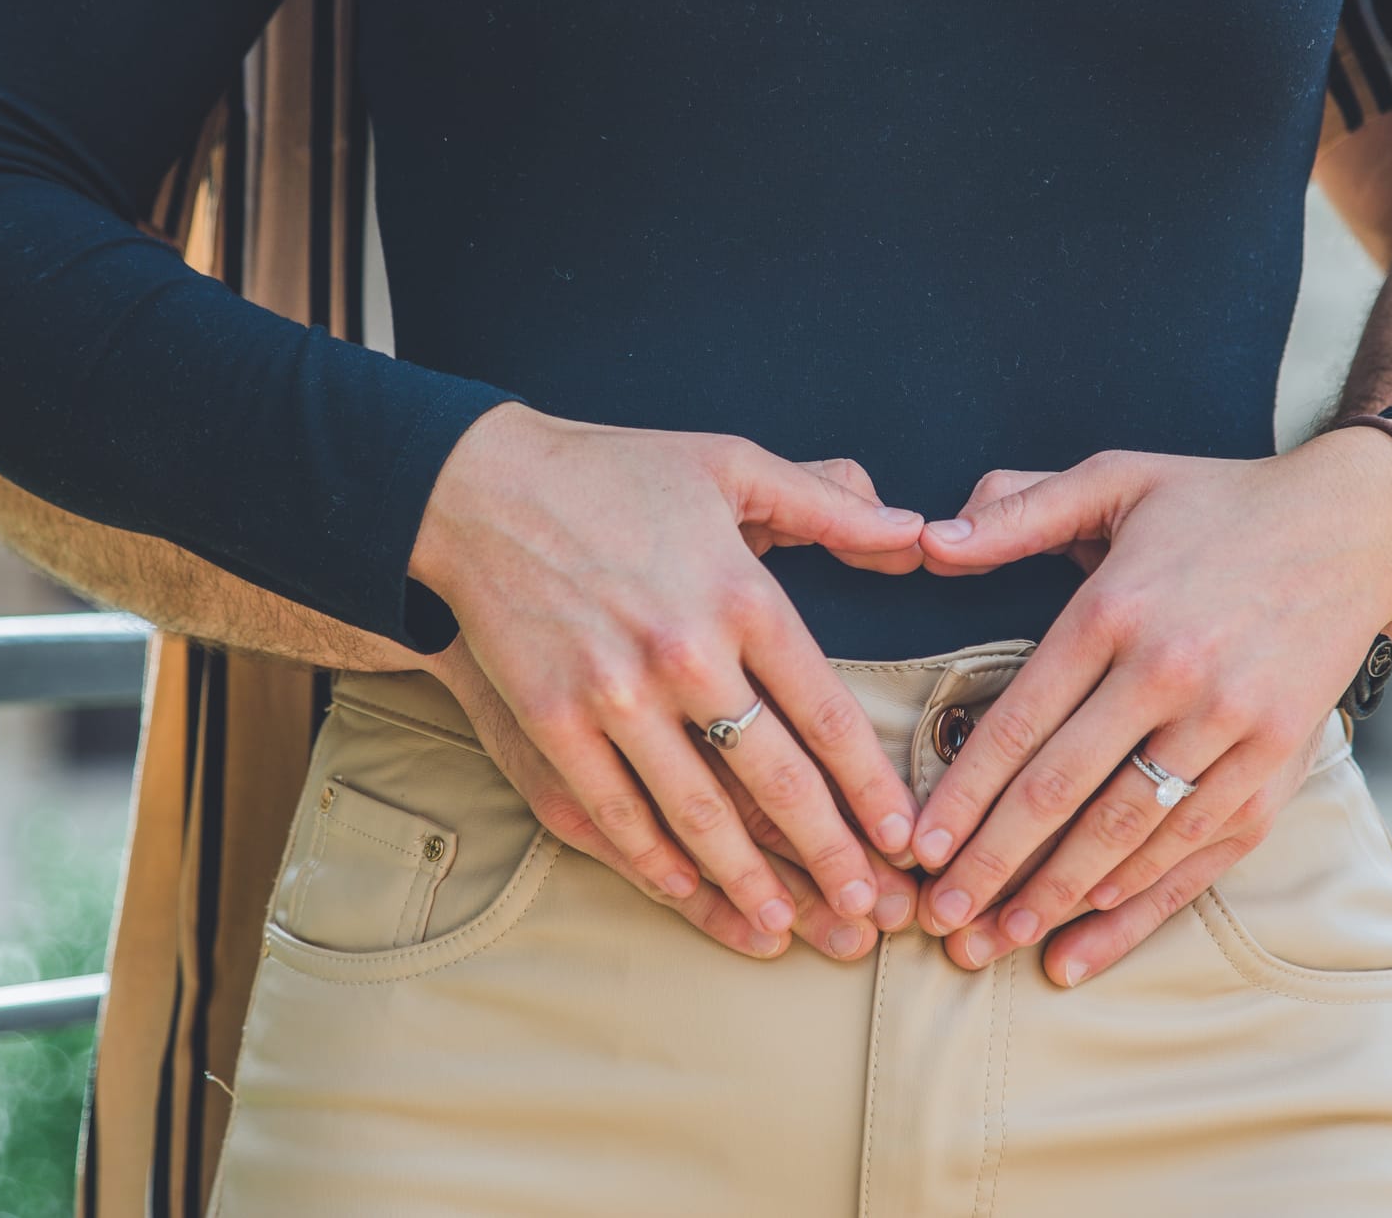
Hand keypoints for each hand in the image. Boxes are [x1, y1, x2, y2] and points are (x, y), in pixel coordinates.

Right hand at [411, 403, 925, 940]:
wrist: (477, 486)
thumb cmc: (611, 473)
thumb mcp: (729, 465)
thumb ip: (827, 503)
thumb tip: (915, 532)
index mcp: (741, 595)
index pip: (826, 712)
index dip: (870, 785)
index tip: (900, 835)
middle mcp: (686, 652)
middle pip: (778, 778)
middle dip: (830, 855)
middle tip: (870, 909)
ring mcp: (614, 694)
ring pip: (699, 813)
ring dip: (751, 881)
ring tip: (791, 927)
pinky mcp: (552, 720)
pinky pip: (616, 812)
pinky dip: (658, 862)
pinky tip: (691, 893)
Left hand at [906, 433, 1391, 955]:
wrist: (1355, 525)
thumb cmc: (1217, 504)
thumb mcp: (1116, 480)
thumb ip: (1019, 511)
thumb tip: (929, 541)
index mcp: (1119, 611)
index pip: (1023, 723)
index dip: (965, 796)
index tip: (919, 848)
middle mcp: (1174, 676)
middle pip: (1065, 793)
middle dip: (993, 866)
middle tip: (939, 920)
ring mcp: (1232, 729)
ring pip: (1128, 835)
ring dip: (1056, 901)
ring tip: (994, 944)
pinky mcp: (1277, 767)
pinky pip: (1197, 853)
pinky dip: (1139, 906)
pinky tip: (1084, 945)